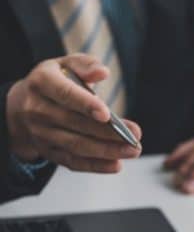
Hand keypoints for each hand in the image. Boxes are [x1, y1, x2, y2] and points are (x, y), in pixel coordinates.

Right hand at [6, 54, 141, 172]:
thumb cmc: (54, 82)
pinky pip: (73, 162)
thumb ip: (85, 65)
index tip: (107, 114)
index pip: (65, 94)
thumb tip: (103, 72)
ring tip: (132, 150)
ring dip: (107, 151)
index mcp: (42, 83)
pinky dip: (95, 166)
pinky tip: (116, 164)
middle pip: (76, 123)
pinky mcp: (48, 152)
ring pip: (77, 145)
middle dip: (108, 132)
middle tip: (135, 136)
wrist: (21, 106)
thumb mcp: (64, 65)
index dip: (85, 104)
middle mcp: (37, 109)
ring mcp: (41, 133)